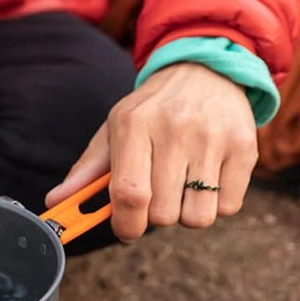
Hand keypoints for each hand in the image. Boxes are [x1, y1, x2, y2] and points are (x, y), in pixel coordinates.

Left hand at [45, 63, 257, 242]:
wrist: (207, 71)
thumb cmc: (152, 110)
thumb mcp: (115, 129)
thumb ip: (86, 170)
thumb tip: (54, 203)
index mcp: (134, 125)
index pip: (129, 194)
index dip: (125, 225)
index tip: (125, 229)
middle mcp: (175, 131)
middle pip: (162, 213)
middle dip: (155, 216)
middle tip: (156, 194)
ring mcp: (213, 139)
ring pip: (197, 217)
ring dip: (186, 213)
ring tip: (182, 185)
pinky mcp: (245, 149)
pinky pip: (228, 208)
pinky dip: (215, 204)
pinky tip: (207, 178)